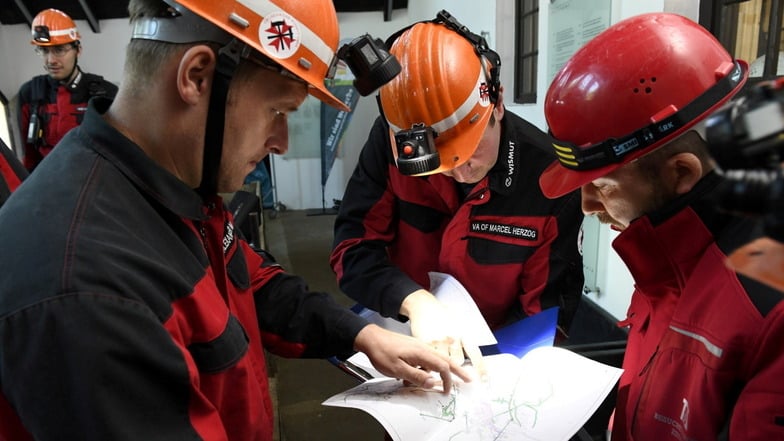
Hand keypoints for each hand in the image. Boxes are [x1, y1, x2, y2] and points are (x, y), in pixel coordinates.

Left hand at [353, 324, 471, 392]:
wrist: (370, 338)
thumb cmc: (382, 353)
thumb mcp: (397, 369)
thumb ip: (416, 376)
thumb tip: (433, 383)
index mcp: (422, 353)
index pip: (442, 367)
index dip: (447, 380)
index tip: (446, 392)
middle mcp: (424, 348)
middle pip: (445, 360)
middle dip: (458, 370)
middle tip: (469, 379)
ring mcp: (419, 347)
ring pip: (435, 361)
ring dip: (435, 373)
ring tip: (426, 384)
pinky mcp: (413, 348)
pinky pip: (425, 359)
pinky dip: (425, 369)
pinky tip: (412, 377)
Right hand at [401, 289, 486, 377]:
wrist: (425, 306)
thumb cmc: (443, 314)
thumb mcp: (459, 323)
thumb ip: (465, 340)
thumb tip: (473, 353)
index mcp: (463, 334)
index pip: (475, 354)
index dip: (481, 369)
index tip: (484, 380)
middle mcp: (453, 338)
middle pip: (457, 362)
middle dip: (455, 368)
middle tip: (452, 369)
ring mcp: (439, 341)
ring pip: (442, 363)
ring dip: (440, 366)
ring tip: (438, 363)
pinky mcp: (426, 343)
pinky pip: (429, 359)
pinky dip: (428, 362)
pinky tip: (427, 359)